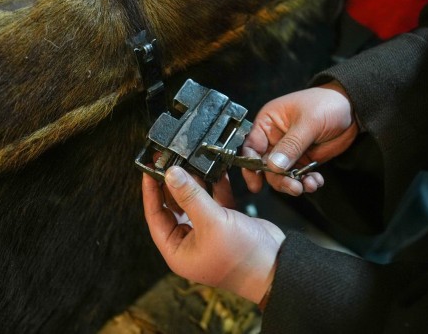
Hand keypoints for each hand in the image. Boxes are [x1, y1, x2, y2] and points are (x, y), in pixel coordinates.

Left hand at [142, 166, 284, 303]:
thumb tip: (171, 174)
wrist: (278, 266)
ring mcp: (207, 233)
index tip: (150, 169)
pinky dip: (215, 187)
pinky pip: (214, 201)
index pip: (156, 216)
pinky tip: (215, 170)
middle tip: (168, 160)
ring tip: (190, 160)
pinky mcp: (225, 224)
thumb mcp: (212, 223)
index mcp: (177, 251)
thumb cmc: (243, 257)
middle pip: (173, 207)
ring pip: (194, 202)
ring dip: (194, 183)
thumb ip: (190, 196)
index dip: (151, 192)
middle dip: (173, 184)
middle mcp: (189, 242)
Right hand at [243, 80, 358, 195]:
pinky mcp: (303, 159)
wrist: (352, 108)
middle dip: (278, 179)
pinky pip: (299, 176)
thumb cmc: (326, 104)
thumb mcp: (308, 122)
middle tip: (293, 187)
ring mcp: (289, 151)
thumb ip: (291, 145)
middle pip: (266, 166)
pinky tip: (316, 181)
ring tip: (307, 186)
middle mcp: (275, 138)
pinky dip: (307, 182)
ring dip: (293, 183)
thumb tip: (273, 165)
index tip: (255, 181)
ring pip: (282, 174)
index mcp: (268, 122)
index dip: (250, 165)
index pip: (251, 146)